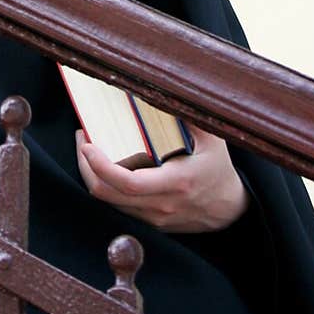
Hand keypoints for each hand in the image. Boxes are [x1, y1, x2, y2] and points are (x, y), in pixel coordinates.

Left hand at [75, 126, 249, 232]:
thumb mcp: (211, 138)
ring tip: (91, 149)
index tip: (88, 143)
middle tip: (84, 140)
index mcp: (177, 182)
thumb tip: (160, 91)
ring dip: (93, 175)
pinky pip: (118, 206)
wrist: (229, 208)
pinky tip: (106, 166)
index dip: (101, 165)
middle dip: (86, 166)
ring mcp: (154, 217)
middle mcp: (162, 204)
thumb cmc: (217, 167)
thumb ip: (187, 115)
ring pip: (109, 201)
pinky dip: (106, 185)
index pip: (128, 182)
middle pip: (107, 194)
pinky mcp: (150, 222)